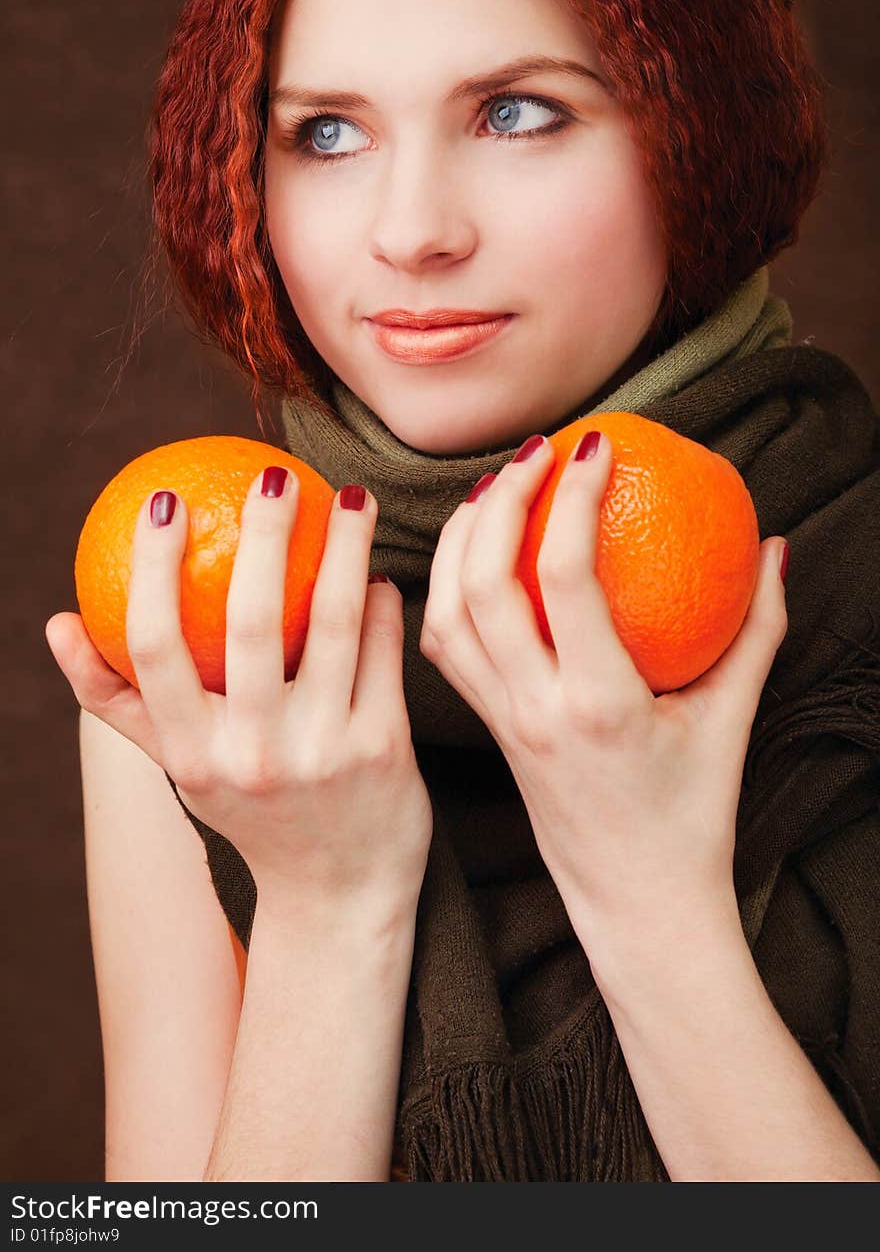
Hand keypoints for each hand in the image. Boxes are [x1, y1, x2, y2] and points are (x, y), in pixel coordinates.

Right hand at [47, 470, 432, 911]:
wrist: (340, 897)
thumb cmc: (252, 814)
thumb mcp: (181, 768)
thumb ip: (119, 701)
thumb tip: (58, 622)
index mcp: (193, 756)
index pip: (153, 649)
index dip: (152, 570)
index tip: (163, 501)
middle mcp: (254, 755)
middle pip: (249, 622)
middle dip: (262, 535)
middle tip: (274, 475)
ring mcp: (323, 752)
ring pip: (333, 622)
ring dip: (343, 547)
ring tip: (349, 495)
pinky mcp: (385, 750)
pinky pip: (383, 650)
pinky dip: (381, 601)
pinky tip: (376, 569)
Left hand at [418, 431, 787, 949]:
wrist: (634, 902)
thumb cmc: (692, 817)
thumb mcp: (732, 719)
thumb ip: (757, 629)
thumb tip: (774, 547)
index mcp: (599, 703)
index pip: (564, 576)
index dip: (571, 497)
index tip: (597, 445)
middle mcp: (535, 709)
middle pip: (483, 583)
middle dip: (497, 501)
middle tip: (536, 450)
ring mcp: (500, 723)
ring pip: (445, 614)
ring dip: (458, 540)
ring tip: (495, 487)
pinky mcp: (485, 731)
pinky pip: (443, 649)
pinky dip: (445, 589)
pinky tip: (472, 553)